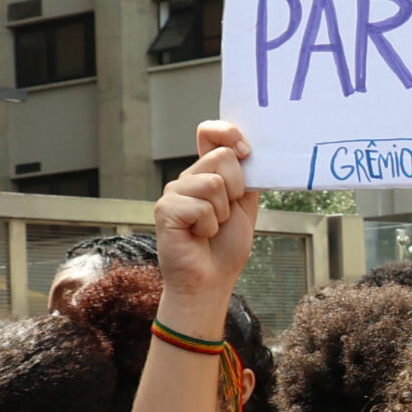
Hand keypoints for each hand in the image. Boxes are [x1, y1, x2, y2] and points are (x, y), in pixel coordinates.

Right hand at [156, 122, 261, 306]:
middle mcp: (188, 177)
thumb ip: (246, 177)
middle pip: (221, 157)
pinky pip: (200, 206)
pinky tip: (199, 235)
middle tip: (226, 214)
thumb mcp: (245, 206)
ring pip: (213, 183)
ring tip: (211, 227)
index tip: (246, 152)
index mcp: (207, 172)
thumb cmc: (226, 245)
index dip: (228, 133)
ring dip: (222, 212)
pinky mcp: (165, 209)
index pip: (210, 132)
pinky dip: (208, 225)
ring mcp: (173, 192)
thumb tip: (246, 150)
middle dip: (236, 189)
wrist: (212, 279)